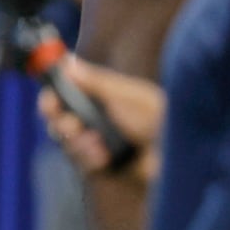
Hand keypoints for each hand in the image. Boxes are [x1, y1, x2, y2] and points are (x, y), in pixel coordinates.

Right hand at [38, 56, 164, 182]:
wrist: (179, 154)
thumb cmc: (159, 118)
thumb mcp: (127, 95)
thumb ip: (95, 81)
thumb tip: (67, 62)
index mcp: (99, 97)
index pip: (63, 94)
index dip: (51, 96)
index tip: (49, 99)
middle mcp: (94, 120)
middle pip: (56, 119)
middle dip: (59, 120)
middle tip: (71, 123)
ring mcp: (95, 144)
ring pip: (64, 141)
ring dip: (75, 140)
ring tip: (96, 141)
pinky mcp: (100, 168)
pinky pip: (79, 163)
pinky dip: (87, 158)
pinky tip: (104, 155)